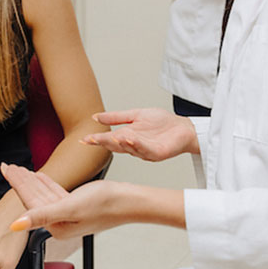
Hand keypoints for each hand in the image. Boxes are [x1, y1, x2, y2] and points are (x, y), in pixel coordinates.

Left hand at [3, 164, 124, 239]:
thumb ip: (41, 215)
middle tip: (7, 166)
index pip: (30, 202)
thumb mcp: (70, 207)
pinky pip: (56, 193)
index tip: (5, 169)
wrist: (129, 200)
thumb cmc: (105, 204)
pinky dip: (46, 183)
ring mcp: (69, 214)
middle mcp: (60, 222)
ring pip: (44, 194)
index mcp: (56, 226)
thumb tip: (15, 226)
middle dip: (20, 181)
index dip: (17, 184)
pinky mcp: (77, 206)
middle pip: (35, 198)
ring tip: (18, 169)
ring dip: (31, 181)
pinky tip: (40, 176)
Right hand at [81, 108, 198, 160]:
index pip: (109, 140)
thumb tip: (96, 117)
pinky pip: (144, 149)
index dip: (97, 140)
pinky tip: (128, 138)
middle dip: (103, 142)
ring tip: (108, 137)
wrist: (183, 128)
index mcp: (127, 137)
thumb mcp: (135, 115)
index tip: (84, 139)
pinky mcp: (156, 153)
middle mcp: (133, 146)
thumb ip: (116, 117)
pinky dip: (135, 144)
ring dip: (118, 143)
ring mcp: (144, 151)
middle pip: (115, 145)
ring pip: (128, 148)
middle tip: (91, 140)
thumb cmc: (162, 122)